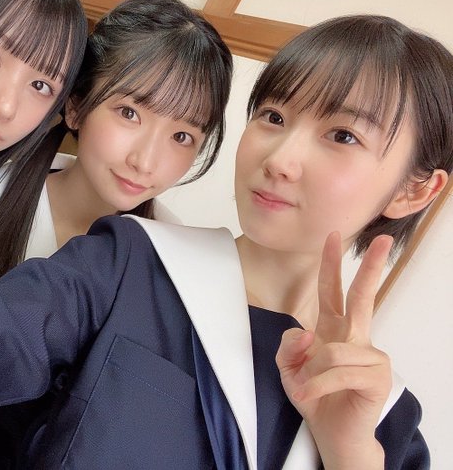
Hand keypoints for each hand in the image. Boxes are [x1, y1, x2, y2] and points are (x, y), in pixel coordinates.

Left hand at [276, 232, 393, 468]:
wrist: (332, 433)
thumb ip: (288, 346)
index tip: (332, 236)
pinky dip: (316, 385)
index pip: (332, 291)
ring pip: (329, 349)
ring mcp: (370, 355)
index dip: (331, 264)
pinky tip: (311, 396)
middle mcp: (355, 337)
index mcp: (333, 330)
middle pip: (362, 296)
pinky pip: (336, 371)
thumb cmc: (315, 396)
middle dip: (371, 267)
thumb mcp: (288, 368)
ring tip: (305, 388)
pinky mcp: (377, 376)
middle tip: (383, 240)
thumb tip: (308, 332)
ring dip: (308, 372)